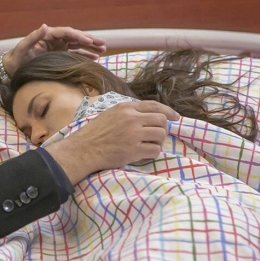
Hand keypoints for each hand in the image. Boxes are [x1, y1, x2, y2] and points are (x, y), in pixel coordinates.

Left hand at [4, 24, 106, 76]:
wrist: (13, 68)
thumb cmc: (17, 58)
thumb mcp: (23, 47)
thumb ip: (33, 36)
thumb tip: (44, 25)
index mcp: (49, 34)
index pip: (67, 33)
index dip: (79, 36)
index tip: (89, 41)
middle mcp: (55, 39)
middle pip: (76, 37)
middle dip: (90, 40)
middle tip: (103, 44)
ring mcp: (58, 47)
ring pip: (78, 45)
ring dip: (90, 48)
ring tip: (103, 50)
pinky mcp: (59, 55)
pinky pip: (74, 54)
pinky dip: (84, 56)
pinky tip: (94, 59)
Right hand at [44, 101, 179, 184]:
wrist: (84, 149)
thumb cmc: (95, 133)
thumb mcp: (110, 114)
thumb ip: (128, 112)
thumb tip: (148, 115)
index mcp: (126, 108)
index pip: (154, 106)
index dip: (168, 111)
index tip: (175, 117)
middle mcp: (132, 119)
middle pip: (161, 120)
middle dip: (162, 128)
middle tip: (155, 136)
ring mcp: (134, 135)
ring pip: (161, 135)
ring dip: (158, 141)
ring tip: (148, 145)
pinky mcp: (134, 150)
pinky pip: (155, 150)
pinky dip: (152, 153)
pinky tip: (143, 154)